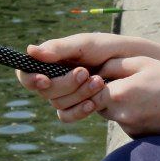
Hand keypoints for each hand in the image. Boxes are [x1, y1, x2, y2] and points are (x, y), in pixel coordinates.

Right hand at [14, 33, 139, 117]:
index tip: (45, 79)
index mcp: (50, 61)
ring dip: (78, 94)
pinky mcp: (78, 106)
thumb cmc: (107, 48)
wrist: (132, 64)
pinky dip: (79, 110)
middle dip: (65, 84)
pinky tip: (94, 102)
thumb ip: (59, 49)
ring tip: (99, 81)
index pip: (26, 74)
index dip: (30, 79)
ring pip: (57, 104)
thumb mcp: (85, 44)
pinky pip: (67, 116)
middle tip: (85, 72)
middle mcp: (53, 79)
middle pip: (44, 91)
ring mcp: (65, 94)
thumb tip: (30, 51)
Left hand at [55, 56, 159, 136]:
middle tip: (105, 79)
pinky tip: (148, 102)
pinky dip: (129, 111)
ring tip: (135, 89)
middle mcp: (122, 116)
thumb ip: (114, 65)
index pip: (87, 92)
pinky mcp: (139, 136)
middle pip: (95, 104)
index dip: (85, 83)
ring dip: (113, 101)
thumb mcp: (143, 63)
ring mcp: (131, 129)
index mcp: (121, 95)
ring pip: (110, 113)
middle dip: (96, 93)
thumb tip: (94, 69)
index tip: (86, 74)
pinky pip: (125, 121)